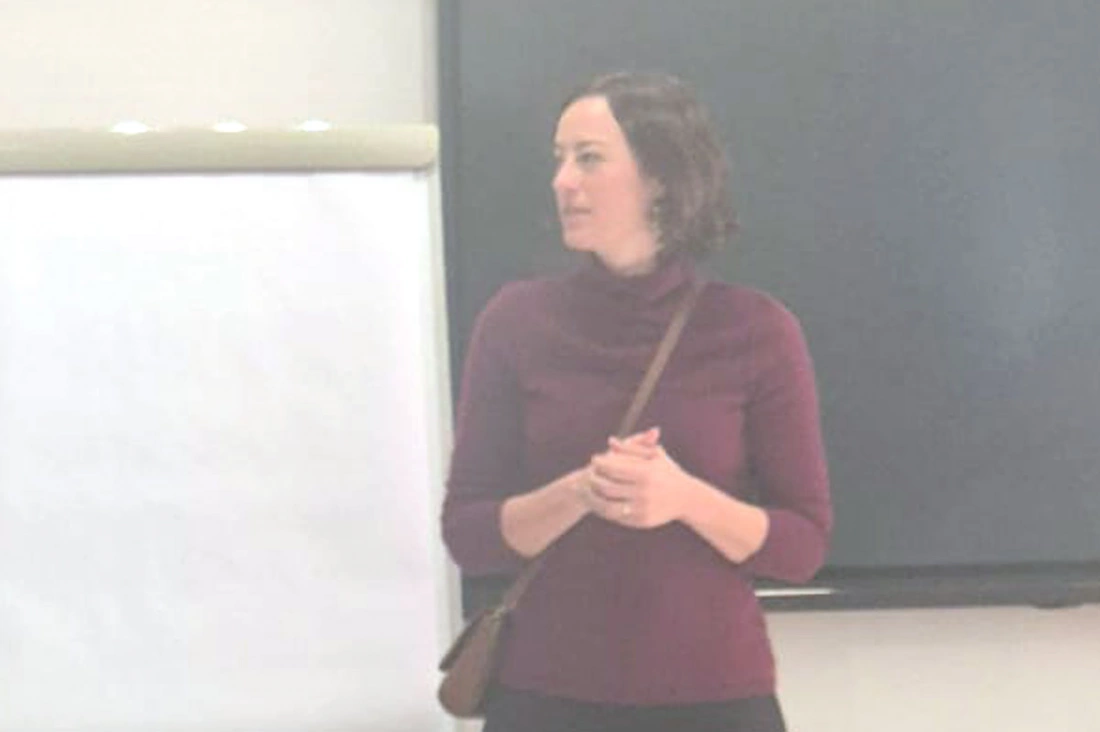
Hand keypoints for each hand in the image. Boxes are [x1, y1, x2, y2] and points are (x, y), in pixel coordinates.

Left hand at [581, 428, 695, 528]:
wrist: (687, 498)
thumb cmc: (668, 472)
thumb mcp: (654, 455)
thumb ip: (632, 447)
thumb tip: (610, 441)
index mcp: (646, 473)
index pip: (613, 468)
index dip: (600, 463)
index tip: (594, 459)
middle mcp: (643, 492)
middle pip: (607, 487)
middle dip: (594, 480)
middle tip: (588, 474)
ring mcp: (642, 508)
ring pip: (608, 505)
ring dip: (595, 498)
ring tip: (589, 490)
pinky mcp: (641, 521)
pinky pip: (617, 517)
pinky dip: (605, 509)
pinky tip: (601, 502)